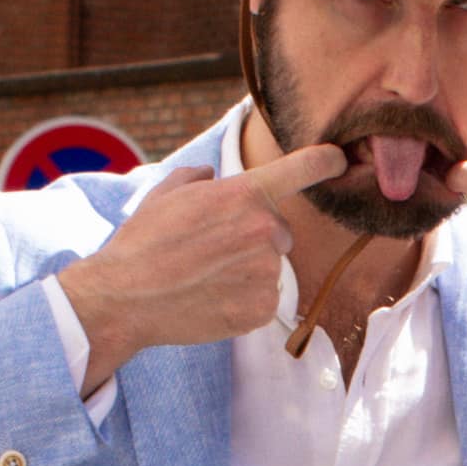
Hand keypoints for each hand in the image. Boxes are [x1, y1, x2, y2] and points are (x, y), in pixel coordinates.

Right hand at [62, 147, 342, 387]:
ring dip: (246, 272)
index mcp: (244, 194)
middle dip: (253, 239)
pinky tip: (210, 298)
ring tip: (204, 277)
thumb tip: (211, 178)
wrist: (126, 297)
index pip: (300, 169)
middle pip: (278, 232)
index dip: (324, 161)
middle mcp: (265, 229)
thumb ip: (198, 179)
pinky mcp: (263, 308)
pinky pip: (263, 300)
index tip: (340, 157)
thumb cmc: (142, 242)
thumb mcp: (166, 193)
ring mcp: (267, 271)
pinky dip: (242, 301)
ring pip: (269, 268)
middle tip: (210, 251)